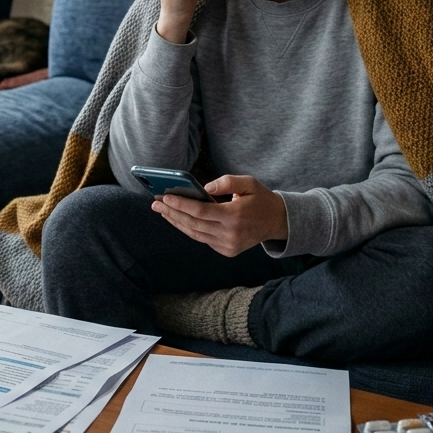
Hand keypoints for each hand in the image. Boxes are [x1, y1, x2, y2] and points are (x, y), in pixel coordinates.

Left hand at [151, 175, 287, 256]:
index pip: (201, 211)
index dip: (181, 204)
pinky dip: (189, 229)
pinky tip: (178, 219)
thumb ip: (227, 182)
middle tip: (155, 203)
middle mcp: (230, 234)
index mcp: (235, 216)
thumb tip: (204, 187)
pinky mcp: (227, 251)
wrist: (277, 222)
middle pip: (193, 224)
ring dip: (176, 222)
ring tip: (162, 211)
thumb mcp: (249, 183)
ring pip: (195, 233)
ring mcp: (228, 245)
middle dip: (172, 212)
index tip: (165, 197)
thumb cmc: (261, 199)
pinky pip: (202, 239)